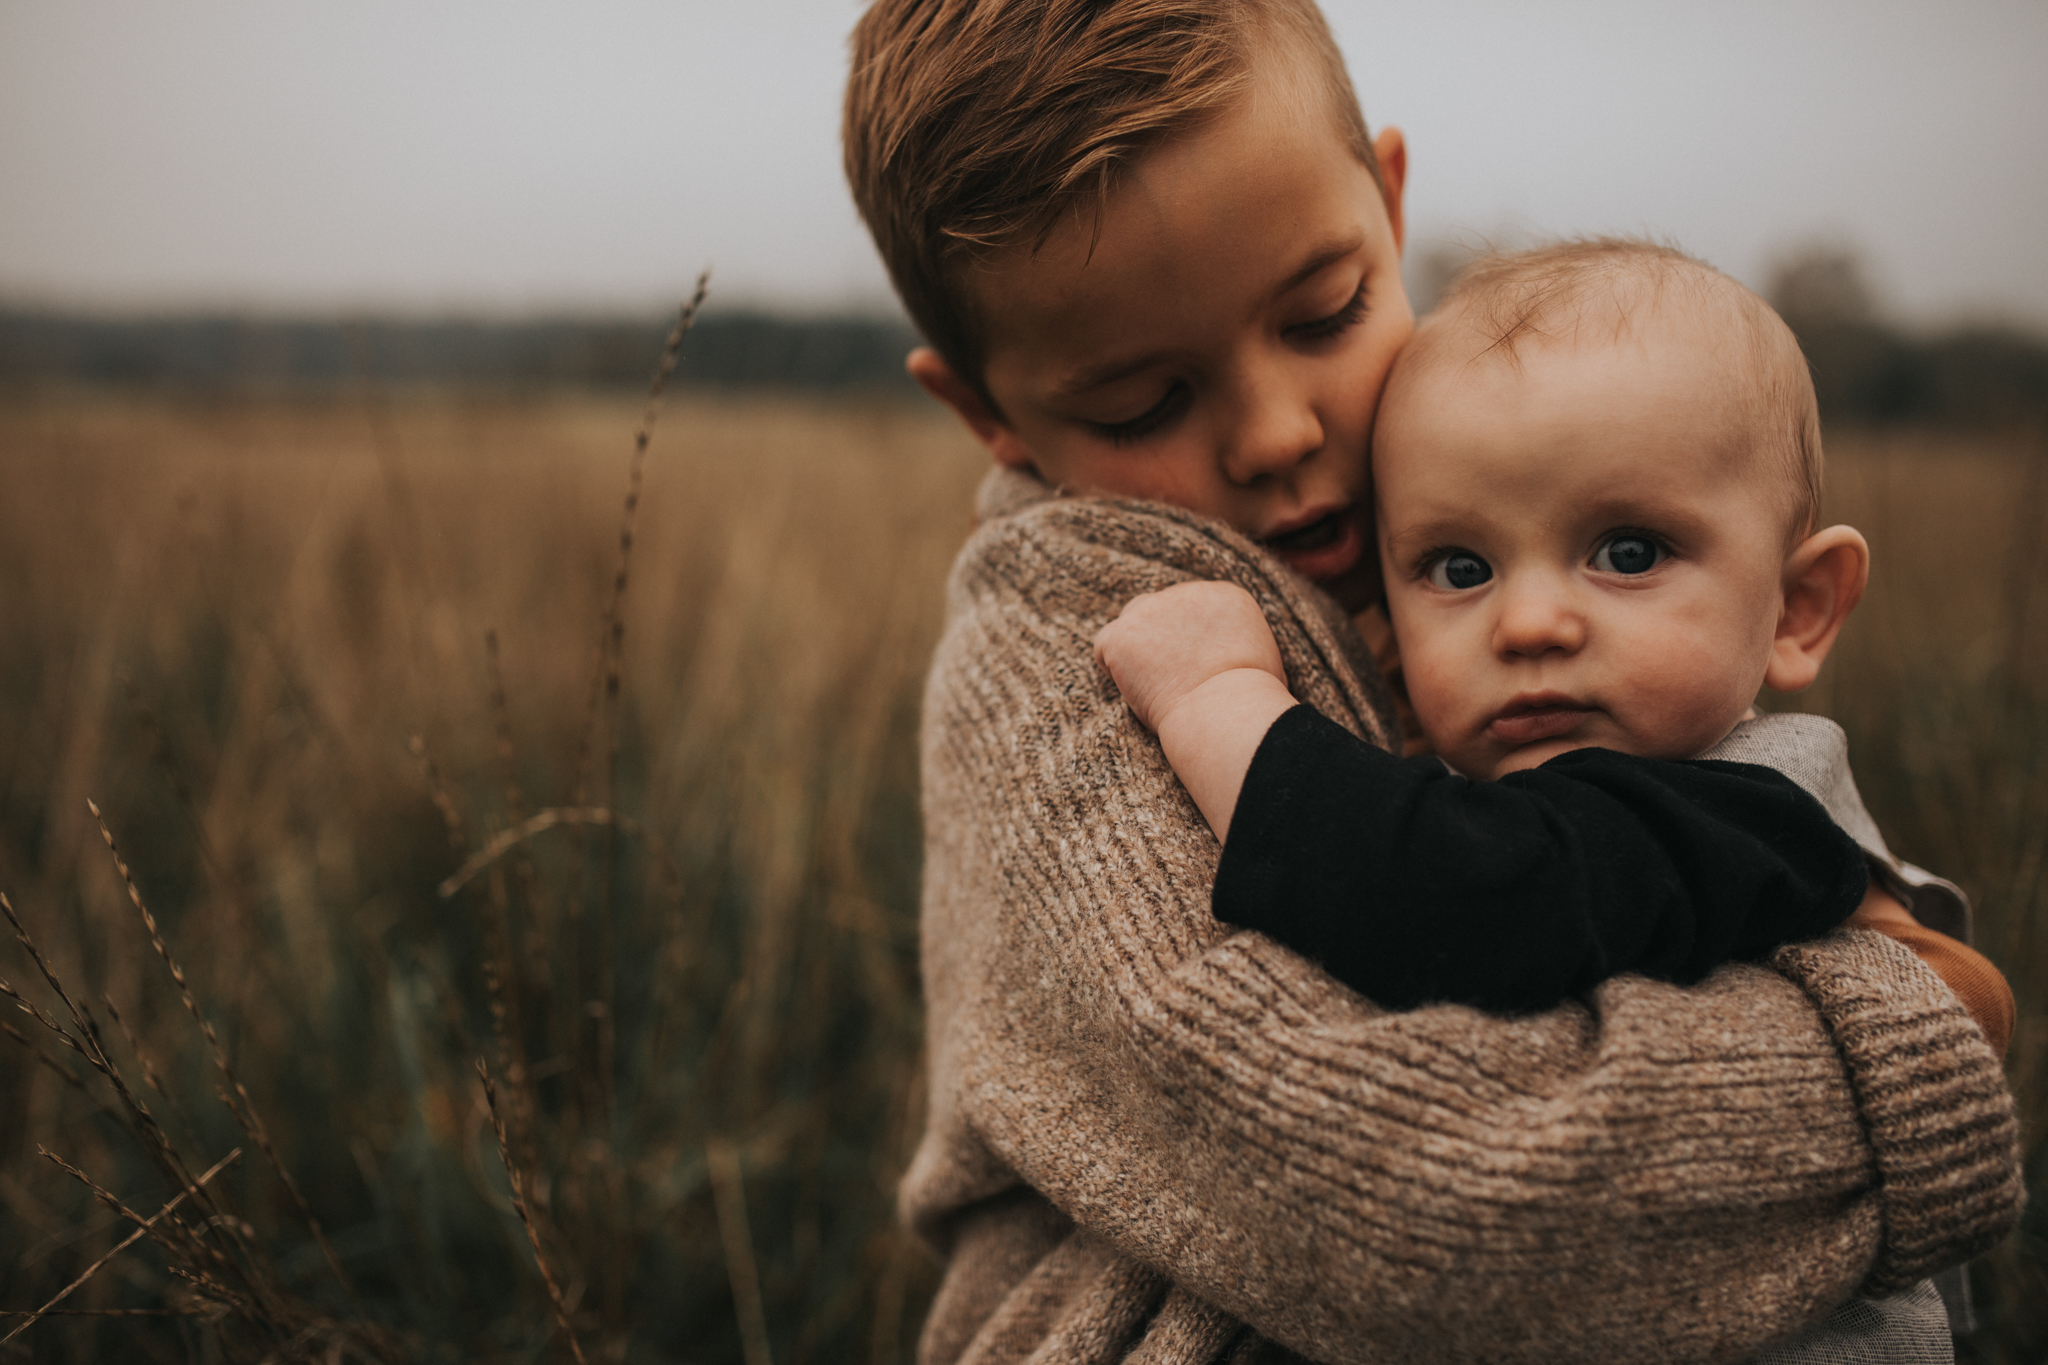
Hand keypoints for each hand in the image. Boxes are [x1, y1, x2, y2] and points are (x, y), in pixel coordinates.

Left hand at [1094, 581, 1285, 733]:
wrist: (1227, 711)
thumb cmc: (1251, 701)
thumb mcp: (1265, 660)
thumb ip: (1244, 644)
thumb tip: (1238, 657)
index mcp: (1223, 594)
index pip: (1191, 609)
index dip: (1187, 642)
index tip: (1195, 671)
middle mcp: (1185, 592)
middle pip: (1157, 610)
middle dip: (1159, 643)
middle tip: (1170, 682)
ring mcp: (1150, 609)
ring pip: (1130, 625)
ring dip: (1136, 654)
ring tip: (1154, 688)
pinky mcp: (1122, 633)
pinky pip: (1105, 647)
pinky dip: (1114, 670)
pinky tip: (1136, 691)